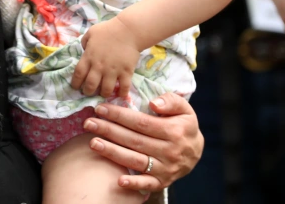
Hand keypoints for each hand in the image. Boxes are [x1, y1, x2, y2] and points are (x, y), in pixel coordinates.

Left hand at [71, 18, 139, 98]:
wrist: (128, 30)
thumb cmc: (108, 30)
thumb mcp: (91, 33)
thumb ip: (85, 42)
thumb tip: (84, 50)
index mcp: (89, 57)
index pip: (78, 74)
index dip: (75, 83)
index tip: (76, 87)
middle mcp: (99, 66)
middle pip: (91, 85)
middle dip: (88, 92)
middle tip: (89, 92)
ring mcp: (113, 71)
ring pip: (106, 89)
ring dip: (103, 94)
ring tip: (103, 94)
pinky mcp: (126, 72)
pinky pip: (124, 87)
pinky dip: (122, 93)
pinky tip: (120, 94)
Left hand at [83, 92, 202, 192]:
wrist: (196, 150)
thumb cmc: (183, 124)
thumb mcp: (184, 108)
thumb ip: (171, 101)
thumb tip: (153, 103)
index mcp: (173, 131)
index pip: (141, 122)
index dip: (119, 115)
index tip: (100, 108)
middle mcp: (169, 151)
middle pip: (134, 140)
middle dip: (109, 131)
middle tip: (88, 123)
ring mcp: (165, 168)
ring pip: (135, 160)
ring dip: (113, 152)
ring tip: (93, 143)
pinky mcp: (162, 181)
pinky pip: (147, 184)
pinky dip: (134, 184)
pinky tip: (118, 180)